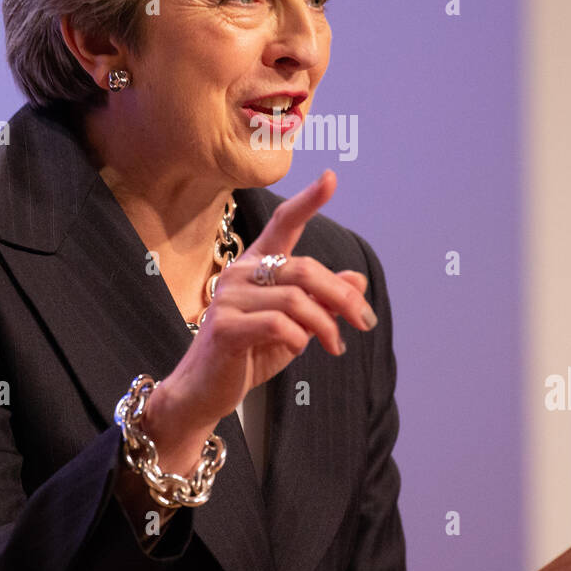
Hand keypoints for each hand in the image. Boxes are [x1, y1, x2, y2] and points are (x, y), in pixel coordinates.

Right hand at [142, 170, 376, 472]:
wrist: (205, 393)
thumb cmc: (248, 355)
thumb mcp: (295, 327)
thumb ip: (322, 301)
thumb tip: (357, 280)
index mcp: (256, 265)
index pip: (283, 224)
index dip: (308, 201)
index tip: (331, 178)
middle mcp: (239, 272)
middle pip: (305, 269)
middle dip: (342, 296)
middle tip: (365, 321)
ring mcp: (228, 298)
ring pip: (296, 300)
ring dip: (326, 326)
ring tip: (335, 346)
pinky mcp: (223, 327)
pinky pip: (278, 325)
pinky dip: (299, 339)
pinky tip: (301, 349)